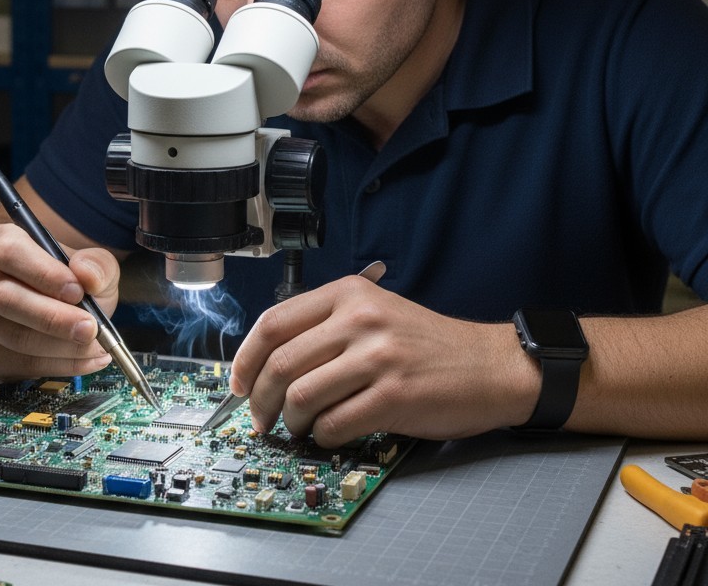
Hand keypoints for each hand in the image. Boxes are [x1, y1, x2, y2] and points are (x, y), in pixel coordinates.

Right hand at [0, 222, 115, 378]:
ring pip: (13, 336)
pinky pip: (19, 363)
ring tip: (97, 347)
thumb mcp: (91, 263)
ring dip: (61, 347)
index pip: (10, 253)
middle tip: (90, 329)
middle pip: (6, 299)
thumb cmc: (68, 278)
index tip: (77, 291)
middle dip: (53, 318)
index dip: (43, 274)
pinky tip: (87, 361)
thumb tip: (88, 276)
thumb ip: (97, 264)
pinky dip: (59, 365)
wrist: (50, 304)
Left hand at [227, 276, 534, 446]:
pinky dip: (322, 436)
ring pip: (300, 396)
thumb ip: (326, 326)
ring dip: (291, 421)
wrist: (492, 366)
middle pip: (280, 362)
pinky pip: (333, 423)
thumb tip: (267, 364)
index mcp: (349, 294)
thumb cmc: (429, 345)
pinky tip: (331, 434)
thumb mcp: (376, 313)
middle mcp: (360, 319)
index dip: (245, 358)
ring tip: (300, 428)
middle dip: (260, 399)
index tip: (238, 383)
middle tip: (261, 419)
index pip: (273, 322)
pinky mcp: (393, 396)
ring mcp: (377, 356)